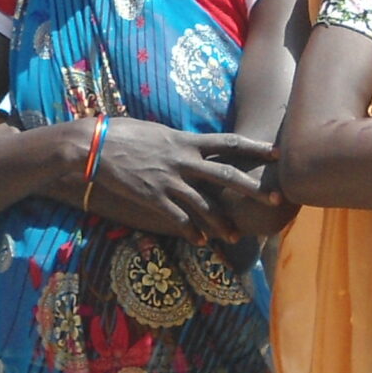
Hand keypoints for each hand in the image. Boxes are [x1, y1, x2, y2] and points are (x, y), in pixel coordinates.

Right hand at [83, 121, 273, 242]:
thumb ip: (179, 141)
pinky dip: (189, 230)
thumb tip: (194, 145)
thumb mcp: (158, 131)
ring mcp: (167, 180)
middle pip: (226, 175)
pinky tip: (199, 241)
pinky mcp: (151, 196)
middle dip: (253, 188)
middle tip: (275, 199)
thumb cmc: (123, 133)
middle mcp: (182, 160)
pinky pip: (176, 218)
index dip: (256, 147)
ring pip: (203, 204)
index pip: (229, 142)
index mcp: (185, 140)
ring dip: (221, 222)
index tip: (278, 152)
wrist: (93, 146)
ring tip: (235, 237)